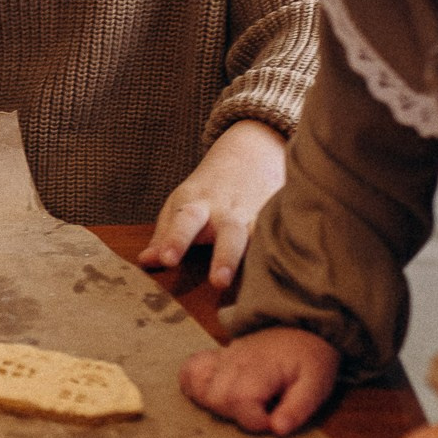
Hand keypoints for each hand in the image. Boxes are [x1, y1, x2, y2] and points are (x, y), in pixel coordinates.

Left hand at [140, 119, 288, 281]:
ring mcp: (257, 217)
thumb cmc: (206, 192)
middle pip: (229, 232)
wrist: (251, 153)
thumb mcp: (179, 205)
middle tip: (218, 282)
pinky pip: (283, 236)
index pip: (184, 221)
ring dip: (262, 260)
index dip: (174, 240)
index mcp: (198, 205)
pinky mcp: (279, 222)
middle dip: (224, 257)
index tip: (166, 261)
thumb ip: (164, 235)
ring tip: (262, 284)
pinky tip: (292, 273)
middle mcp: (229, 212)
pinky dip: (287, 250)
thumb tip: (144, 263)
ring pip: (261, 237)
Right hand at [180, 328, 339, 435]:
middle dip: (236, 415)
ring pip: (199, 387)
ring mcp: (222, 357)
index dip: (253, 420)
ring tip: (240, 405)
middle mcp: (236, 360)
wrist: (301, 328)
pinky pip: (190, 371)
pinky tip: (211, 394)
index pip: (240, 399)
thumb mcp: (316, 385)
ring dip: (215, 405)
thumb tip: (277, 430)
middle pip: (216, 397)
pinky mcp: (215, 358)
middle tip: (259, 411)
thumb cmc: (309, 360)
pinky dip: (193, 385)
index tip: (271, 421)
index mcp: (262, 366)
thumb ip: (298, 408)